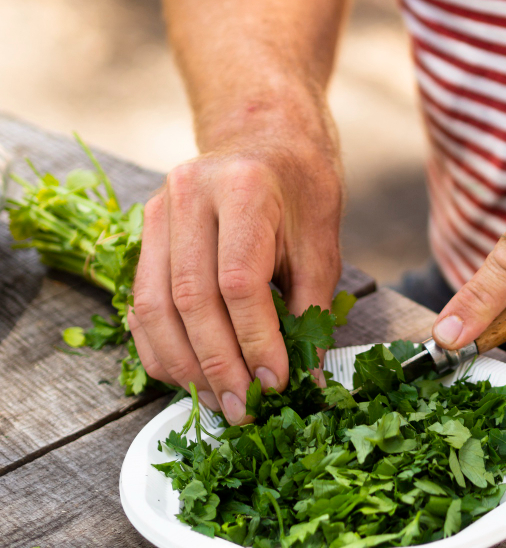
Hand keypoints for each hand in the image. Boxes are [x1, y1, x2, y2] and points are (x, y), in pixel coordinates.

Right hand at [128, 130, 342, 423]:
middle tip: (244, 408)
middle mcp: (190, 195)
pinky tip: (186, 376)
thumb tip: (307, 380)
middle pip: (191, 299)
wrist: (266, 139)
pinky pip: (140, 302)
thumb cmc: (301, 192)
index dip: (255, 341)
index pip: (239, 282)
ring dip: (185, 365)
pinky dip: (160, 346)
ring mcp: (159, 211)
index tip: (276, 382)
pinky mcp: (144, 231)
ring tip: (217, 400)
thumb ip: (312, 311)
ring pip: (155, 306)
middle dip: (218, 364)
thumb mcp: (322, 245)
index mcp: (243, 189)